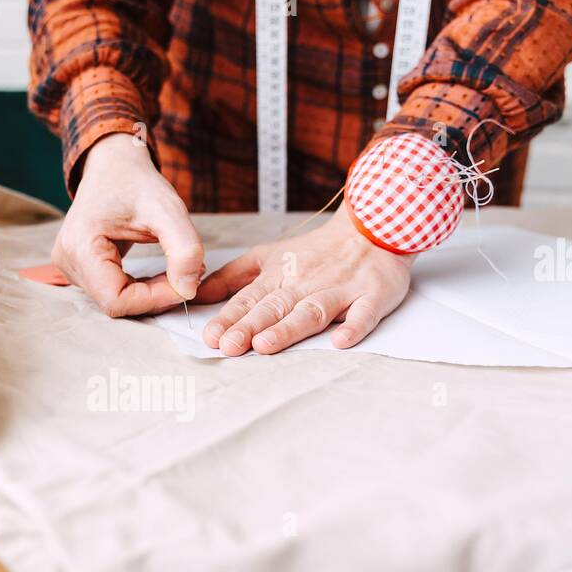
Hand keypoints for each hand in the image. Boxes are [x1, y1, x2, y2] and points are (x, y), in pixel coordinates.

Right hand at [52, 133, 204, 316]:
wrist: (113, 165)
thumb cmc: (136, 183)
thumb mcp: (167, 210)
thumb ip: (184, 249)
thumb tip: (188, 292)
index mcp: (79, 247)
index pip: (116, 300)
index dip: (154, 299)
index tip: (186, 284)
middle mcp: (67, 262)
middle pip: (115, 303)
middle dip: (155, 296)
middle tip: (188, 274)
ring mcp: (69, 267)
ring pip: (116, 301)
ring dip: (150, 293)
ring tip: (175, 269)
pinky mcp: (79, 269)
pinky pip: (113, 293)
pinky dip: (140, 289)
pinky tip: (159, 272)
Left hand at [198, 209, 413, 354]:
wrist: (373, 226)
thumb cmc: (319, 249)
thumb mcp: (269, 256)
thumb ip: (234, 277)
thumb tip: (198, 294)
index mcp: (280, 276)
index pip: (249, 299)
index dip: (230, 318)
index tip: (211, 336)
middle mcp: (306, 283)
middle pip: (275, 307)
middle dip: (250, 326)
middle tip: (229, 345)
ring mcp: (340, 290)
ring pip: (311, 311)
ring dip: (289, 328)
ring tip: (266, 345)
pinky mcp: (372, 295)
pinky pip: (364, 313)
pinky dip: (354, 326)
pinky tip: (341, 341)